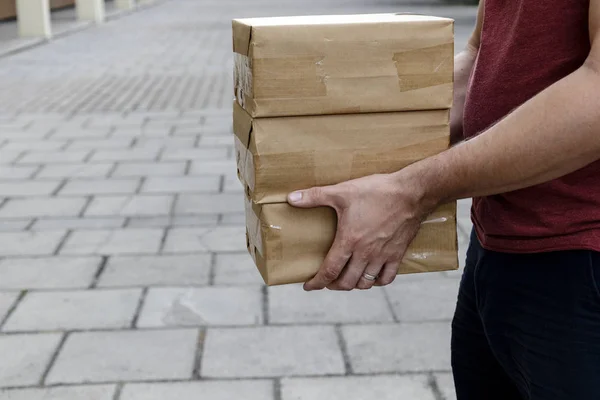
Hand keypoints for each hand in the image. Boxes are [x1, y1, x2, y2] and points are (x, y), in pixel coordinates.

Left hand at [287, 172, 434, 290]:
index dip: (316, 283)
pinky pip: (387, 278)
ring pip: (366, 283)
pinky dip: (377, 282)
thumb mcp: (342, 191)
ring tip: (347, 279)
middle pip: (346, 282)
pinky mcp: (397, 254)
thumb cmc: (377, 191)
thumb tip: (291, 198)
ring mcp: (383, 256)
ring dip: (353, 285)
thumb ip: (315, 196)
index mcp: (349, 241)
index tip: (308, 286)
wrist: (411, 193)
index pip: (329, 271)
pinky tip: (372, 277)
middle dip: (333, 285)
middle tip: (327, 281)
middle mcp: (365, 254)